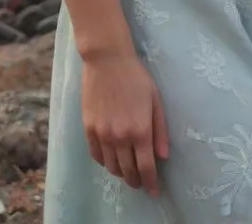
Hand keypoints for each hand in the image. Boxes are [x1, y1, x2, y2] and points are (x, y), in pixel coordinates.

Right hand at [82, 51, 169, 196]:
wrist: (107, 59)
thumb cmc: (135, 76)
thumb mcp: (155, 100)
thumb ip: (160, 130)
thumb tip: (163, 156)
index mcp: (140, 130)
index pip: (146, 168)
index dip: (151, 183)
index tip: (155, 191)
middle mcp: (120, 136)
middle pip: (128, 172)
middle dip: (137, 180)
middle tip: (142, 181)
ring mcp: (102, 134)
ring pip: (112, 167)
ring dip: (121, 173)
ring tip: (127, 171)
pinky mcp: (89, 128)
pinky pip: (97, 156)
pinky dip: (105, 162)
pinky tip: (111, 159)